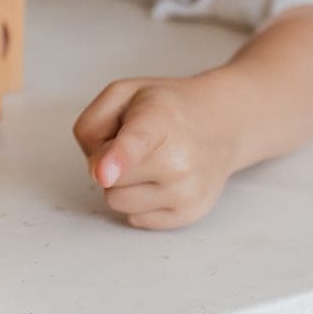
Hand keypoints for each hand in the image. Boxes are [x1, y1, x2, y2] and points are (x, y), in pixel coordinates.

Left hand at [72, 75, 235, 229]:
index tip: (103, 173)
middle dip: (108, 162)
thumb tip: (96, 170)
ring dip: (121, 185)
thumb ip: (92, 124)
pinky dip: (138, 202)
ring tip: (148, 161)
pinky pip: (135, 219)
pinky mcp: (190, 213)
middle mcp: (179, 158)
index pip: (135, 143)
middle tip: (136, 145)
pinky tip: (158, 180)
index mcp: (158, 119)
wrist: (220, 124)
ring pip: (116, 201)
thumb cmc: (164, 110)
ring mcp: (187, 190)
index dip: (117, 159)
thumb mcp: (121, 94)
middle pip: (109, 177)